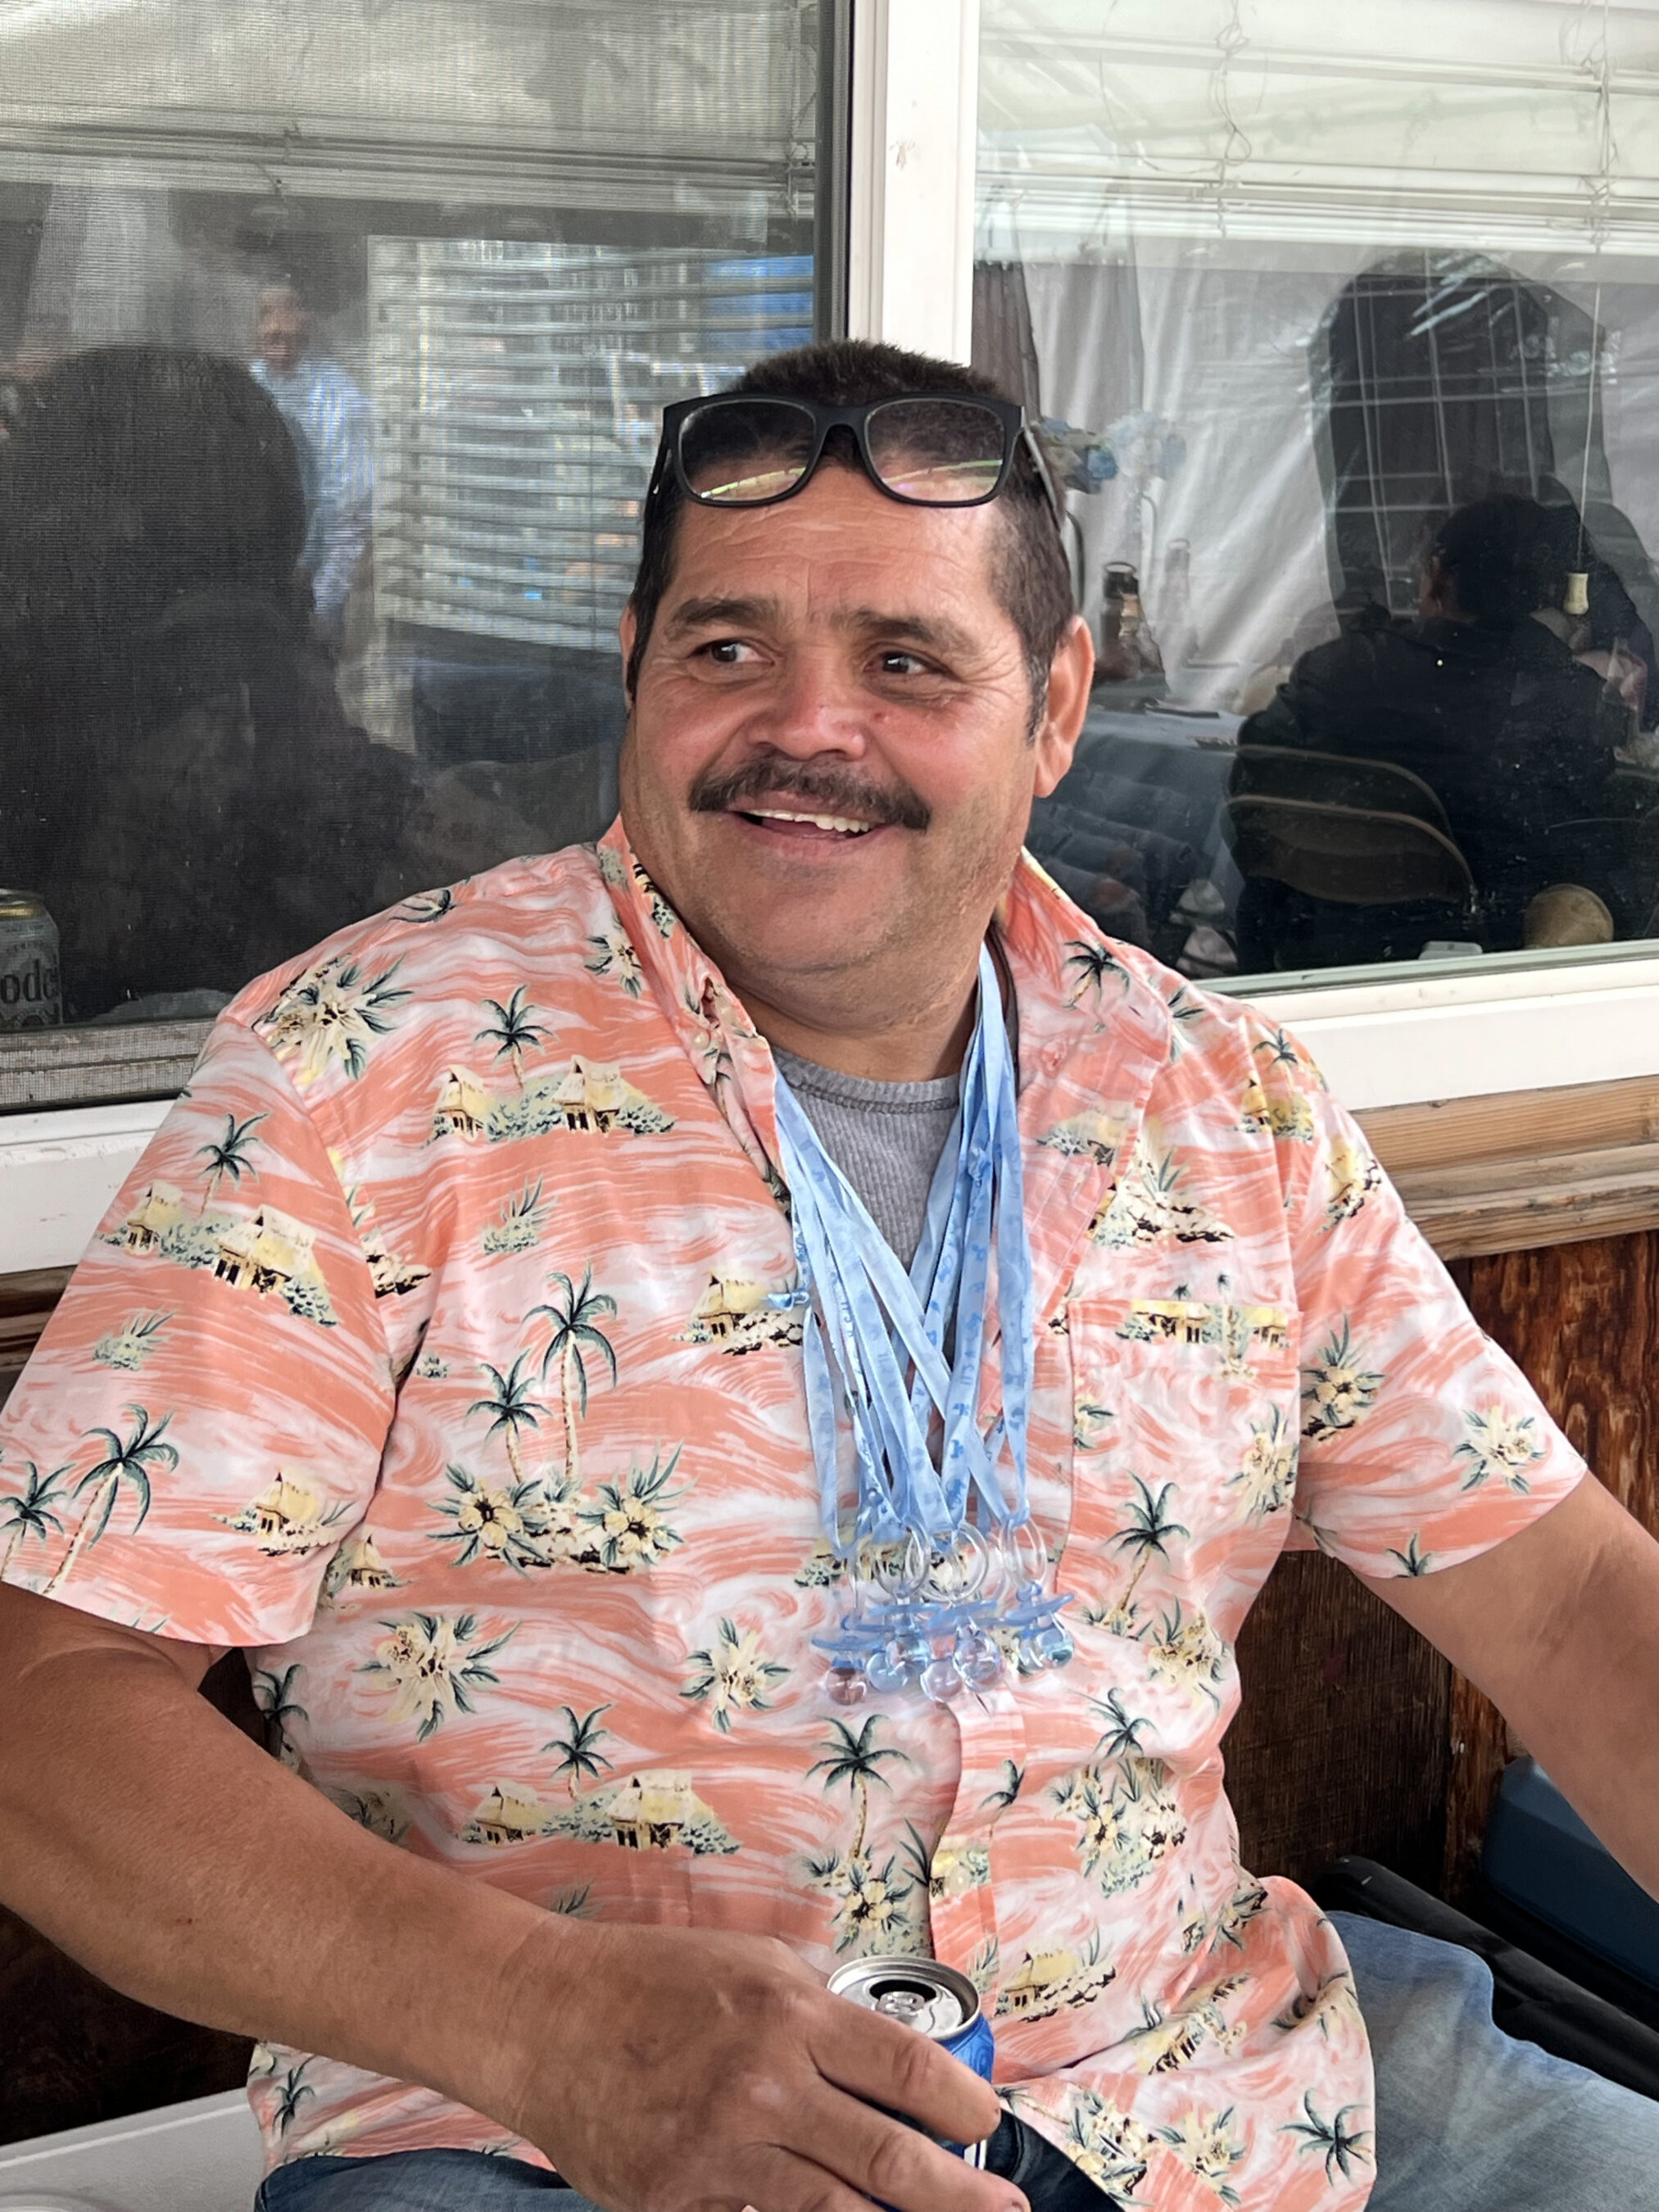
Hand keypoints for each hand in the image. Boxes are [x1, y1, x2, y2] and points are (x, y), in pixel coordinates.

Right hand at [498, 1921, 1025, 2211]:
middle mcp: (763, 2086)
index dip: (968, 2109)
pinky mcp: (679, 2203)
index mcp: (789, 2014)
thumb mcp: (756, 1964)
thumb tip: (895, 2072)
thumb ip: (824, 2017)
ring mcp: (719, 2154)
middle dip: (962, 2199)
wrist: (547, 2018)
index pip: (910, 2072)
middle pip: (891, 2162)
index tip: (989, 2125)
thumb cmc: (653, 1981)